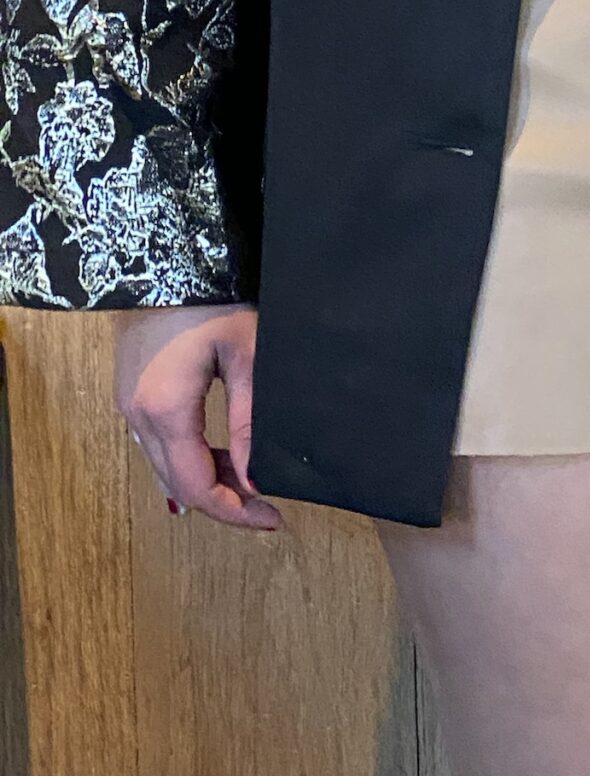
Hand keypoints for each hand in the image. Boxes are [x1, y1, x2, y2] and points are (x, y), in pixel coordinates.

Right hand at [113, 303, 282, 530]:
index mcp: (166, 410)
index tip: (273, 518)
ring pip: (167, 467)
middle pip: (179, 484)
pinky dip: (191, 456)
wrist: (164, 257)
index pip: (197, 487)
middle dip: (224, 501)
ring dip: (207, 478)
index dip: (235, 512)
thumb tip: (257, 474)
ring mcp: (130, 405)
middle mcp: (139, 416)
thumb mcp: (246, 354)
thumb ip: (250, 418)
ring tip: (252, 478)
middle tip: (268, 505)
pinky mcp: (132, 393)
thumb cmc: (211, 298)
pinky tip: (222, 452)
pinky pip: (159, 444)